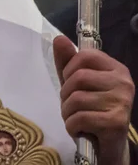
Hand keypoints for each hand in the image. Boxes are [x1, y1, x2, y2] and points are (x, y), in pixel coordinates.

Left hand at [54, 35, 133, 164]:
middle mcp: (123, 82)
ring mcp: (121, 102)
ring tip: (74, 118)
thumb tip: (59, 38)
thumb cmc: (91, 109)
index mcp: (115, 68)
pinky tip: (78, 129)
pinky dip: (71, 125)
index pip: (85, 55)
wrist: (106, 143)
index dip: (69, 68)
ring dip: (66, 112)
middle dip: (65, 94)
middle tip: (71, 105)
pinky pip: (80, 117)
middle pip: (78, 78)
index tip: (70, 81)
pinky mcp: (116, 122)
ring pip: (76, 98)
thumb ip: (67, 61)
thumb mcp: (76, 82)